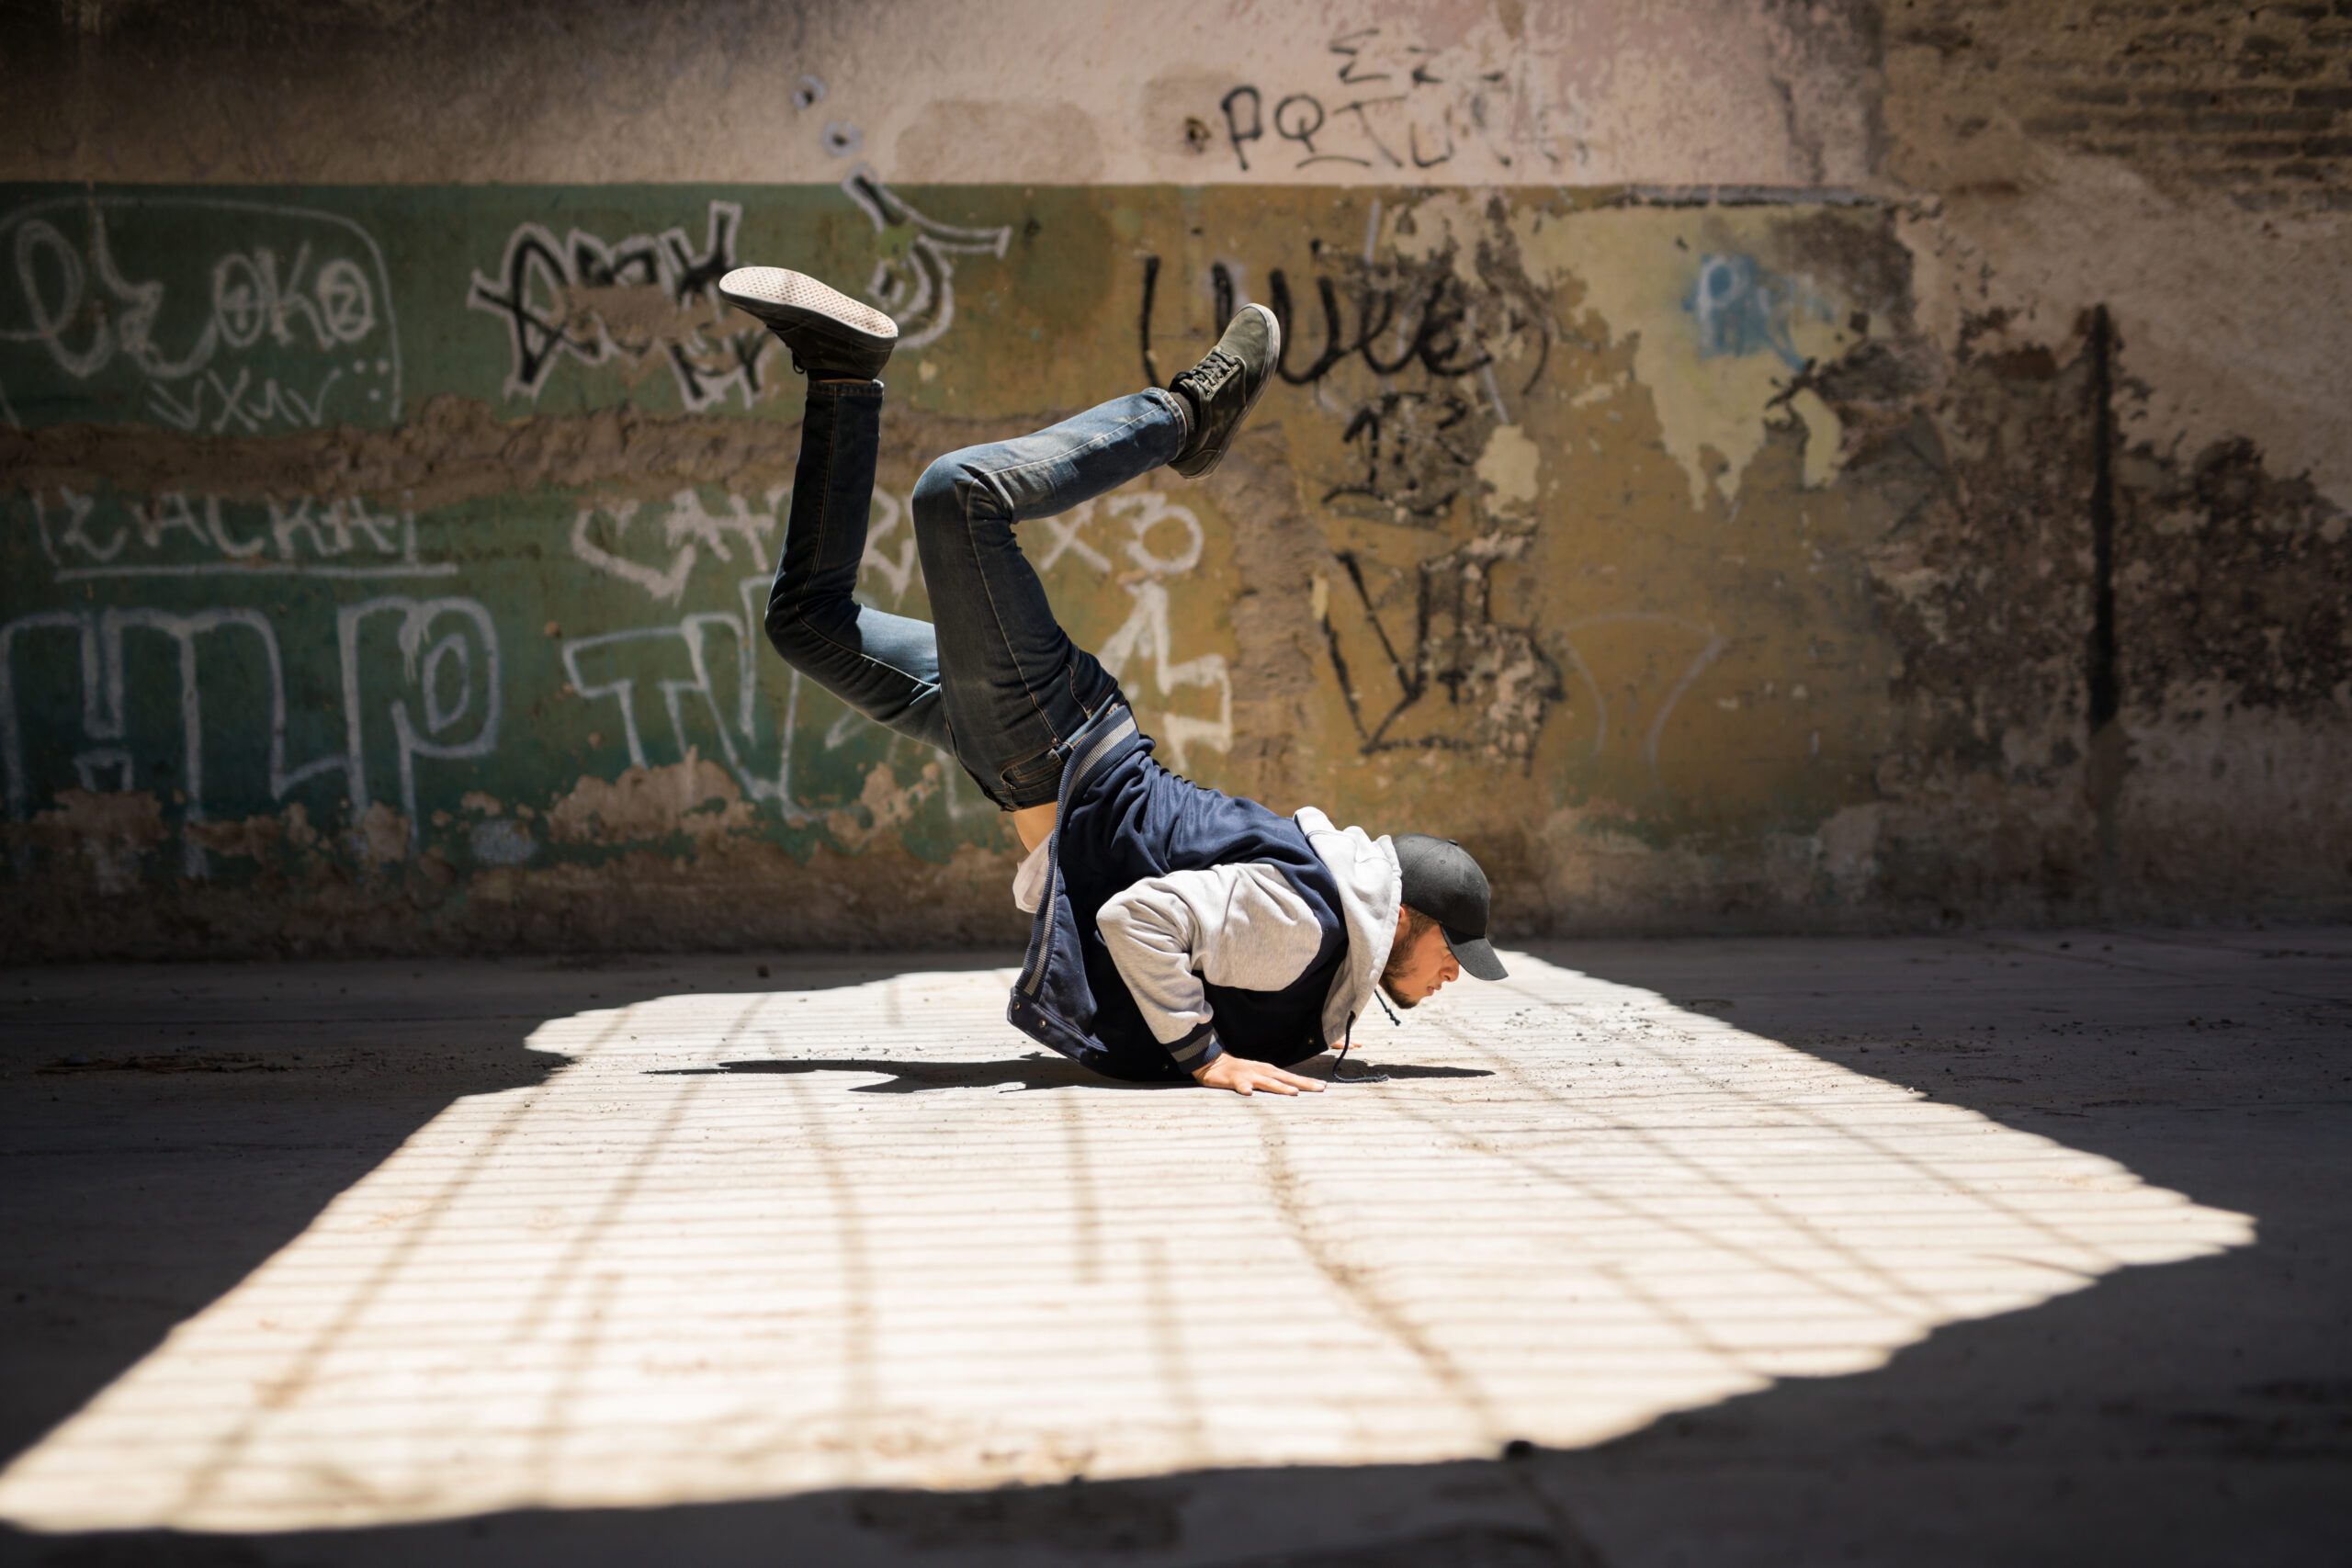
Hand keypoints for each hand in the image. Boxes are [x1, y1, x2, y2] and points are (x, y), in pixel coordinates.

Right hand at [1192, 1053, 1324, 1095]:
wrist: (1214, 1063)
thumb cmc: (1241, 1072)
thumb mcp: (1260, 1075)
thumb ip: (1275, 1082)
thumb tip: (1295, 1091)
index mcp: (1270, 1072)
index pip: (1293, 1077)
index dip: (1308, 1082)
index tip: (1325, 1086)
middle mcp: (1262, 1072)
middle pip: (1286, 1078)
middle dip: (1303, 1083)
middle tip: (1321, 1088)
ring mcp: (1249, 1075)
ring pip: (1267, 1082)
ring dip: (1280, 1087)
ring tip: (1293, 1092)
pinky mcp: (1233, 1080)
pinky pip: (1239, 1085)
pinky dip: (1245, 1088)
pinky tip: (1248, 1094)